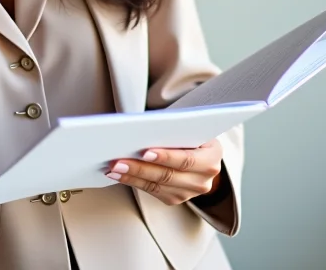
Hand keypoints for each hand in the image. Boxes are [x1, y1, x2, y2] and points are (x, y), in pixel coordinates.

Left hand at [105, 138, 222, 205]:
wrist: (200, 152)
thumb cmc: (190, 132)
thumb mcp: (190, 126)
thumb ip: (173, 128)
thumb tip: (142, 127)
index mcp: (212, 156)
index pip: (187, 159)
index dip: (166, 157)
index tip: (144, 152)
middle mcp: (204, 179)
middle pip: (168, 175)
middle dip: (140, 168)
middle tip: (118, 161)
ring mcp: (190, 192)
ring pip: (157, 186)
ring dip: (132, 177)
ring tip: (113, 168)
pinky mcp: (176, 198)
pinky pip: (153, 192)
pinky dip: (134, 182)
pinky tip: (119, 175)